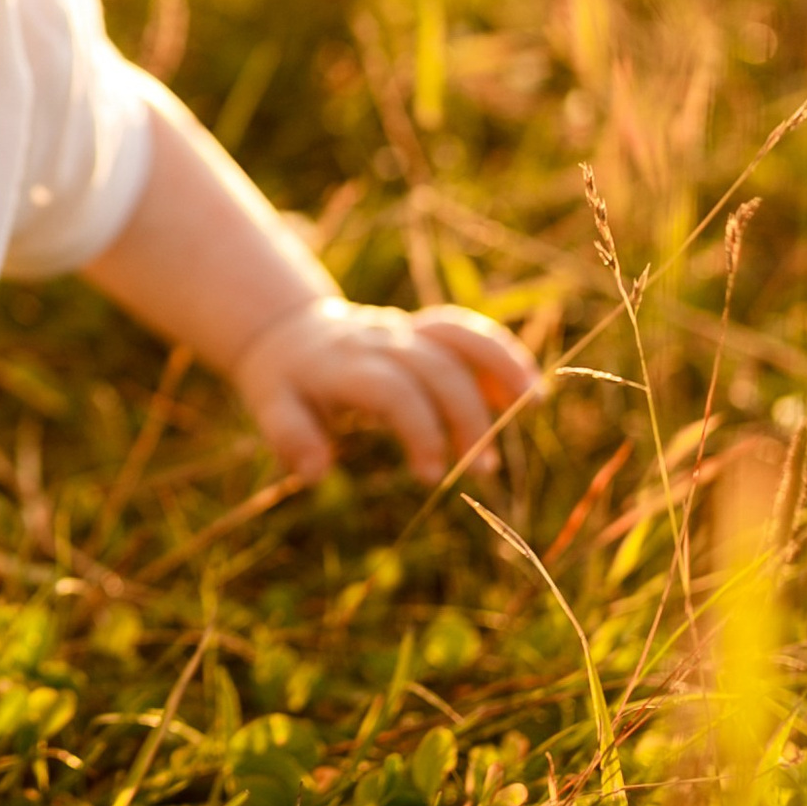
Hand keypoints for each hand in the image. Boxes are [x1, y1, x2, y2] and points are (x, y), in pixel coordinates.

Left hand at [230, 297, 537, 485]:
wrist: (290, 333)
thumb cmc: (285, 383)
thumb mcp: (272, 408)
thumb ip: (291, 437)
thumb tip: (315, 472)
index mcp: (342, 365)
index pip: (393, 390)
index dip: (419, 429)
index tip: (431, 476)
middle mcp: (378, 340)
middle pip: (435, 366)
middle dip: (465, 416)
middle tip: (483, 470)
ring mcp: (404, 330)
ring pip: (457, 336)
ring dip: (499, 365)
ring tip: (534, 404)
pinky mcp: (423, 330)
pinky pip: (466, 332)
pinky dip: (500, 353)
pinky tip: (529, 388)